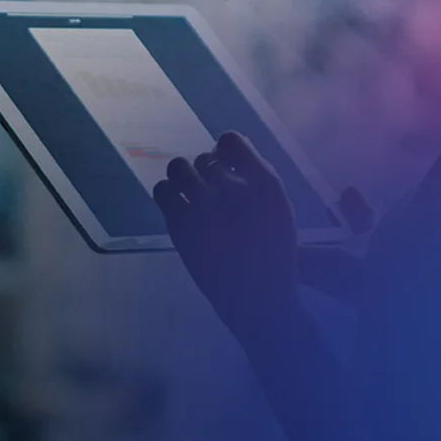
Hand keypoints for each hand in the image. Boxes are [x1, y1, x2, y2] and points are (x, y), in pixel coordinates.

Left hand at [155, 132, 298, 339]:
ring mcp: (206, 205)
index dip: (223, 151)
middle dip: (204, 172)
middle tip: (207, 194)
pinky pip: (162, 190)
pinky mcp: (182, 225)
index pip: (230, 140)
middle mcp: (236, 188)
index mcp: (266, 183)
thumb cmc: (273, 257)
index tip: (223, 167)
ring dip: (182, 177)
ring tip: (188, 196)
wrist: (259, 300)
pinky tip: (176, 208)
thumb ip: (256, 181)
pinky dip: (167, 194)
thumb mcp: (278, 212)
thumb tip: (225, 154)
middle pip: (204, 157)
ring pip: (179, 167)